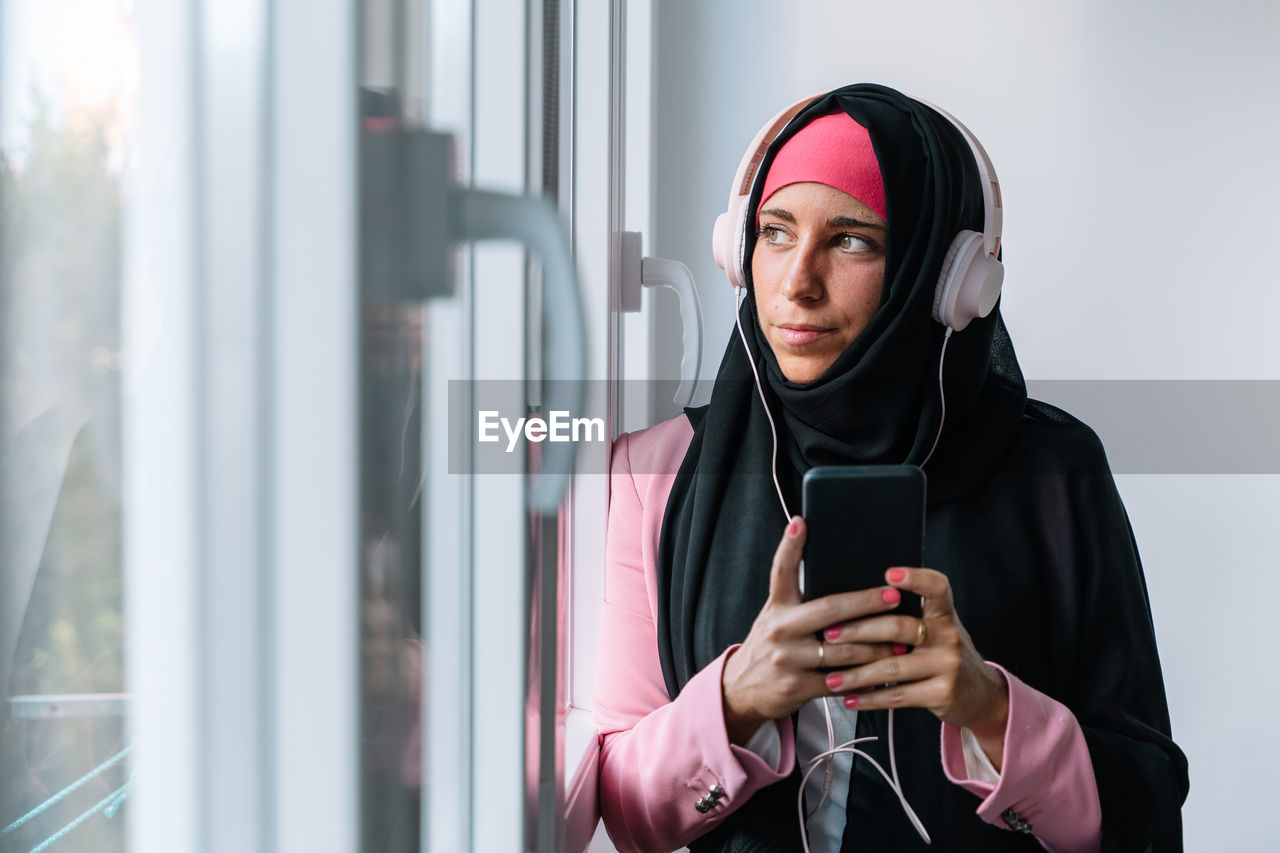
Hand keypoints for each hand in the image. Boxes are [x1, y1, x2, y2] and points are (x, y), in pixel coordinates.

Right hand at [720, 517, 905, 743]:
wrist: (742, 688)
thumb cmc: (769, 645)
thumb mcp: (776, 615)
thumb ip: (798, 597)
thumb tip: (830, 571)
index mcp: (777, 607)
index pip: (781, 570)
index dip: (790, 545)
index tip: (801, 522)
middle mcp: (780, 629)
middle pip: (828, 610)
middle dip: (865, 602)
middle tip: (893, 596)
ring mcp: (788, 659)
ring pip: (843, 650)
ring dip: (876, 647)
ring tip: (899, 642)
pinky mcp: (797, 687)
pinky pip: (839, 682)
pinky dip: (862, 680)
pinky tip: (880, 675)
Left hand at [821, 567, 1009, 768]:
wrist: (981, 695)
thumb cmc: (945, 654)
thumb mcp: (938, 629)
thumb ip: (910, 616)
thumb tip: (856, 603)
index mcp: (945, 615)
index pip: (937, 588)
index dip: (916, 578)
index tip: (889, 574)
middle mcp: (949, 636)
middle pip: (899, 627)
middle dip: (859, 631)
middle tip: (830, 635)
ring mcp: (948, 666)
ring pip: (892, 666)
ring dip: (857, 673)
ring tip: (831, 678)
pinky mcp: (942, 694)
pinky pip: (898, 696)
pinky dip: (870, 698)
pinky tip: (851, 698)